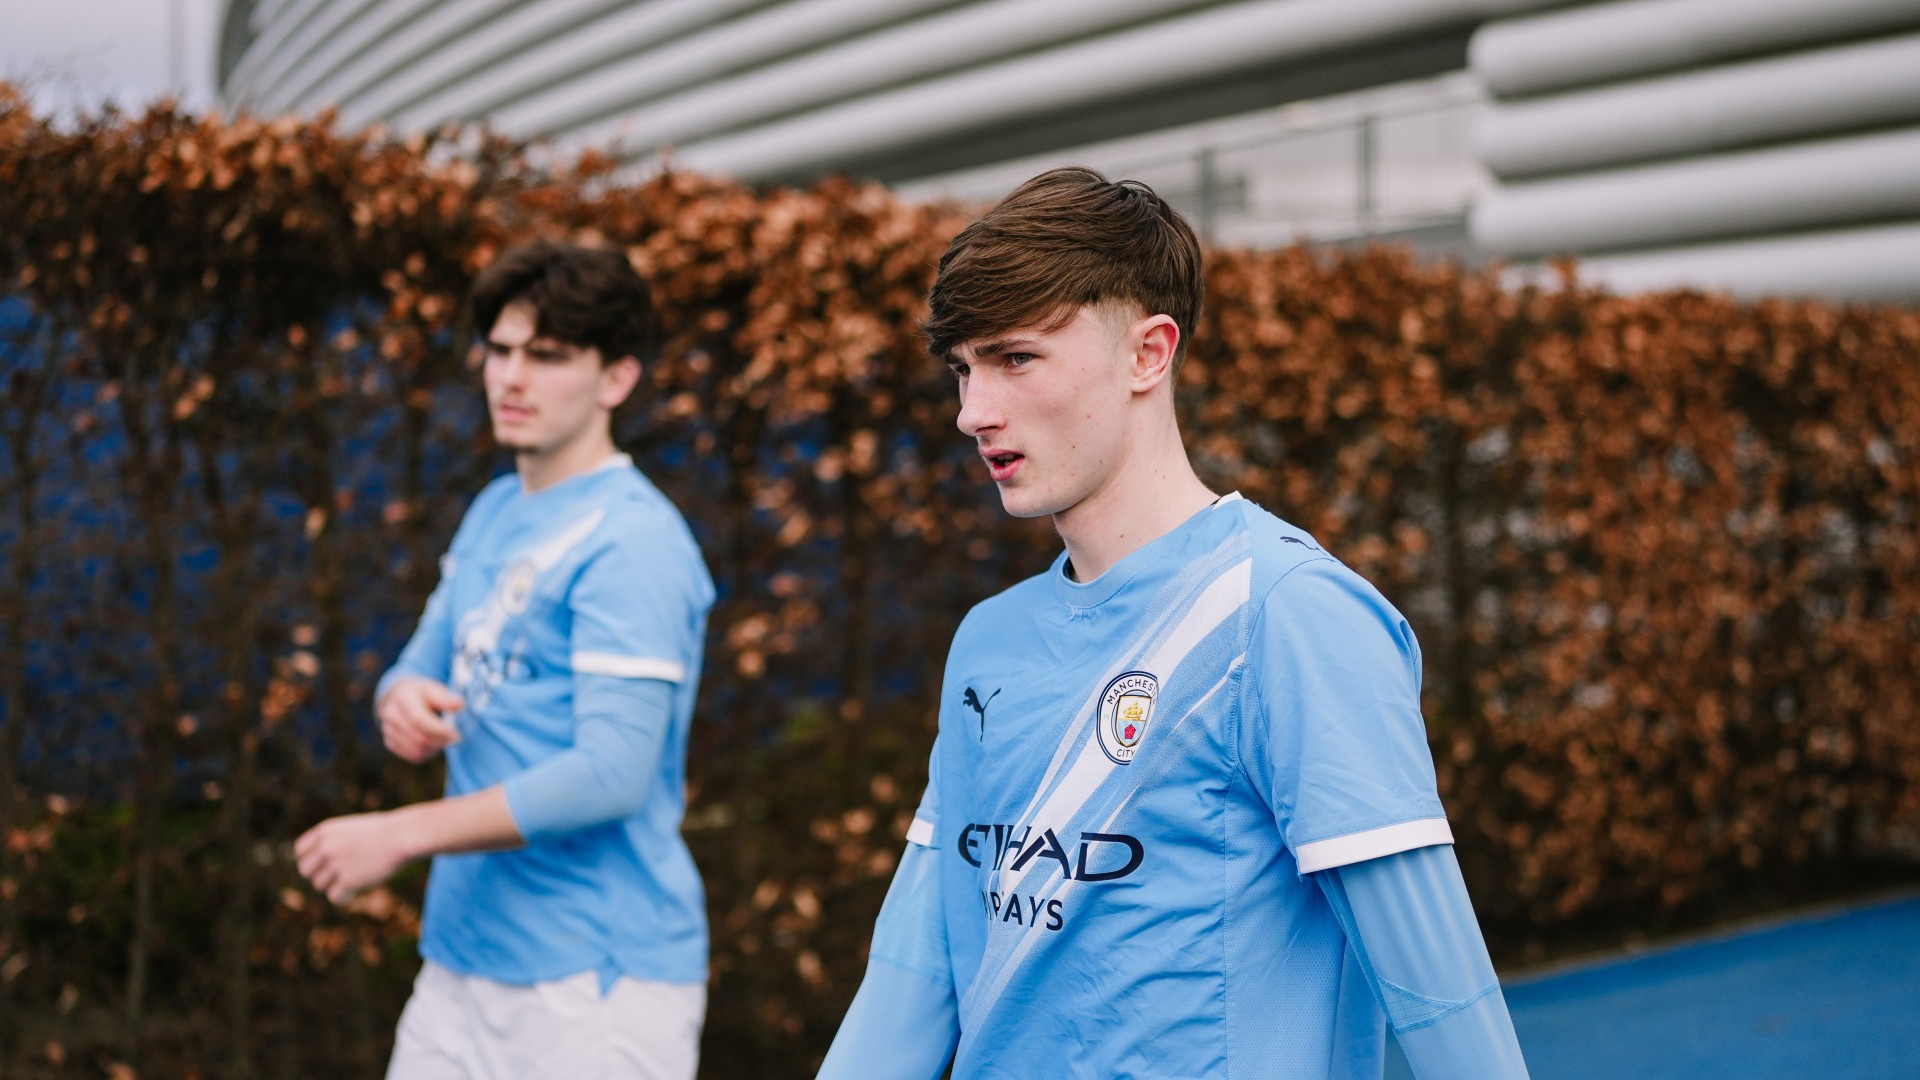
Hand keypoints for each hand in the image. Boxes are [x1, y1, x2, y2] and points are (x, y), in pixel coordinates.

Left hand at [295, 811, 413, 904]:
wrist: (403, 835)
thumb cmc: (384, 831)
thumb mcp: (353, 829)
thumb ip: (334, 842)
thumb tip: (321, 865)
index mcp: (325, 831)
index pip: (300, 851)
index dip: (310, 860)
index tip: (323, 865)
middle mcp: (326, 847)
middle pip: (306, 871)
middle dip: (319, 875)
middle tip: (337, 876)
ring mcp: (336, 864)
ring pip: (319, 885)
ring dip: (334, 885)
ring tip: (354, 879)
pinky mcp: (349, 880)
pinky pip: (335, 897)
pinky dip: (344, 897)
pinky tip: (357, 891)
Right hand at [378, 676, 462, 762]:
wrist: (396, 696)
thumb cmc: (419, 693)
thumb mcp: (432, 688)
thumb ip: (445, 698)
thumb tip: (459, 705)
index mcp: (402, 698)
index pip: (419, 720)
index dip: (439, 730)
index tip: (456, 734)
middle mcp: (391, 715)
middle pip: (418, 738)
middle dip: (440, 741)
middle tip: (454, 737)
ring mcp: (388, 730)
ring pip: (416, 750)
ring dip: (435, 748)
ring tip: (443, 738)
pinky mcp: (390, 742)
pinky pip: (412, 755)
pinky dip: (427, 753)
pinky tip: (433, 743)